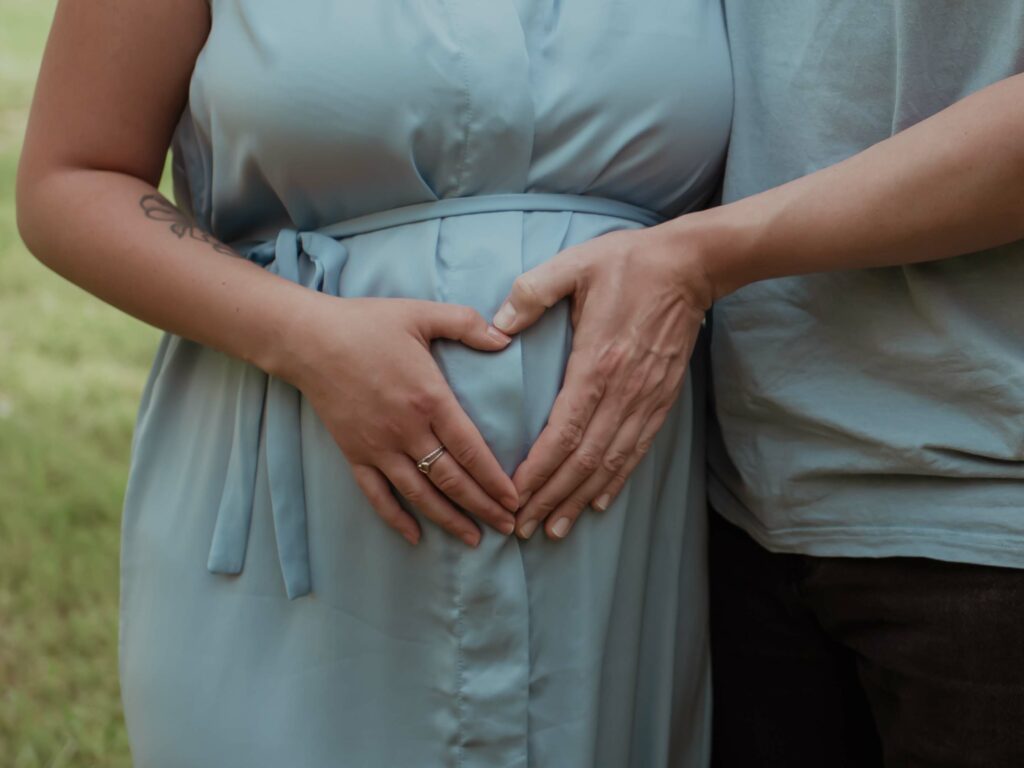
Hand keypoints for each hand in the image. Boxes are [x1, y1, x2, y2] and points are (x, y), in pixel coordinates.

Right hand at [280, 295, 519, 546]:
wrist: (308, 340)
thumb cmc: (366, 324)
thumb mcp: (421, 314)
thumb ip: (466, 323)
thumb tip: (505, 336)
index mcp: (430, 399)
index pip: (471, 450)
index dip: (495, 479)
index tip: (514, 499)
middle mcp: (406, 430)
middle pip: (451, 480)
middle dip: (483, 507)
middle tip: (508, 527)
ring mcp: (378, 447)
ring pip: (419, 495)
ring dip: (449, 520)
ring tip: (474, 539)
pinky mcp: (354, 454)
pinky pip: (377, 495)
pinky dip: (396, 519)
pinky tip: (416, 536)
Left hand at [492, 225, 710, 539]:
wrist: (690, 266)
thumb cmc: (628, 263)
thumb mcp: (573, 265)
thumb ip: (531, 293)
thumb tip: (495, 326)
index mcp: (596, 363)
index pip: (563, 432)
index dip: (538, 470)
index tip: (514, 495)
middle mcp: (623, 391)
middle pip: (584, 459)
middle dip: (552, 497)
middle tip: (525, 527)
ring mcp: (645, 399)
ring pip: (610, 463)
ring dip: (581, 499)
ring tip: (556, 528)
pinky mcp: (661, 400)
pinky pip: (636, 450)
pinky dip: (616, 480)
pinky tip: (599, 502)